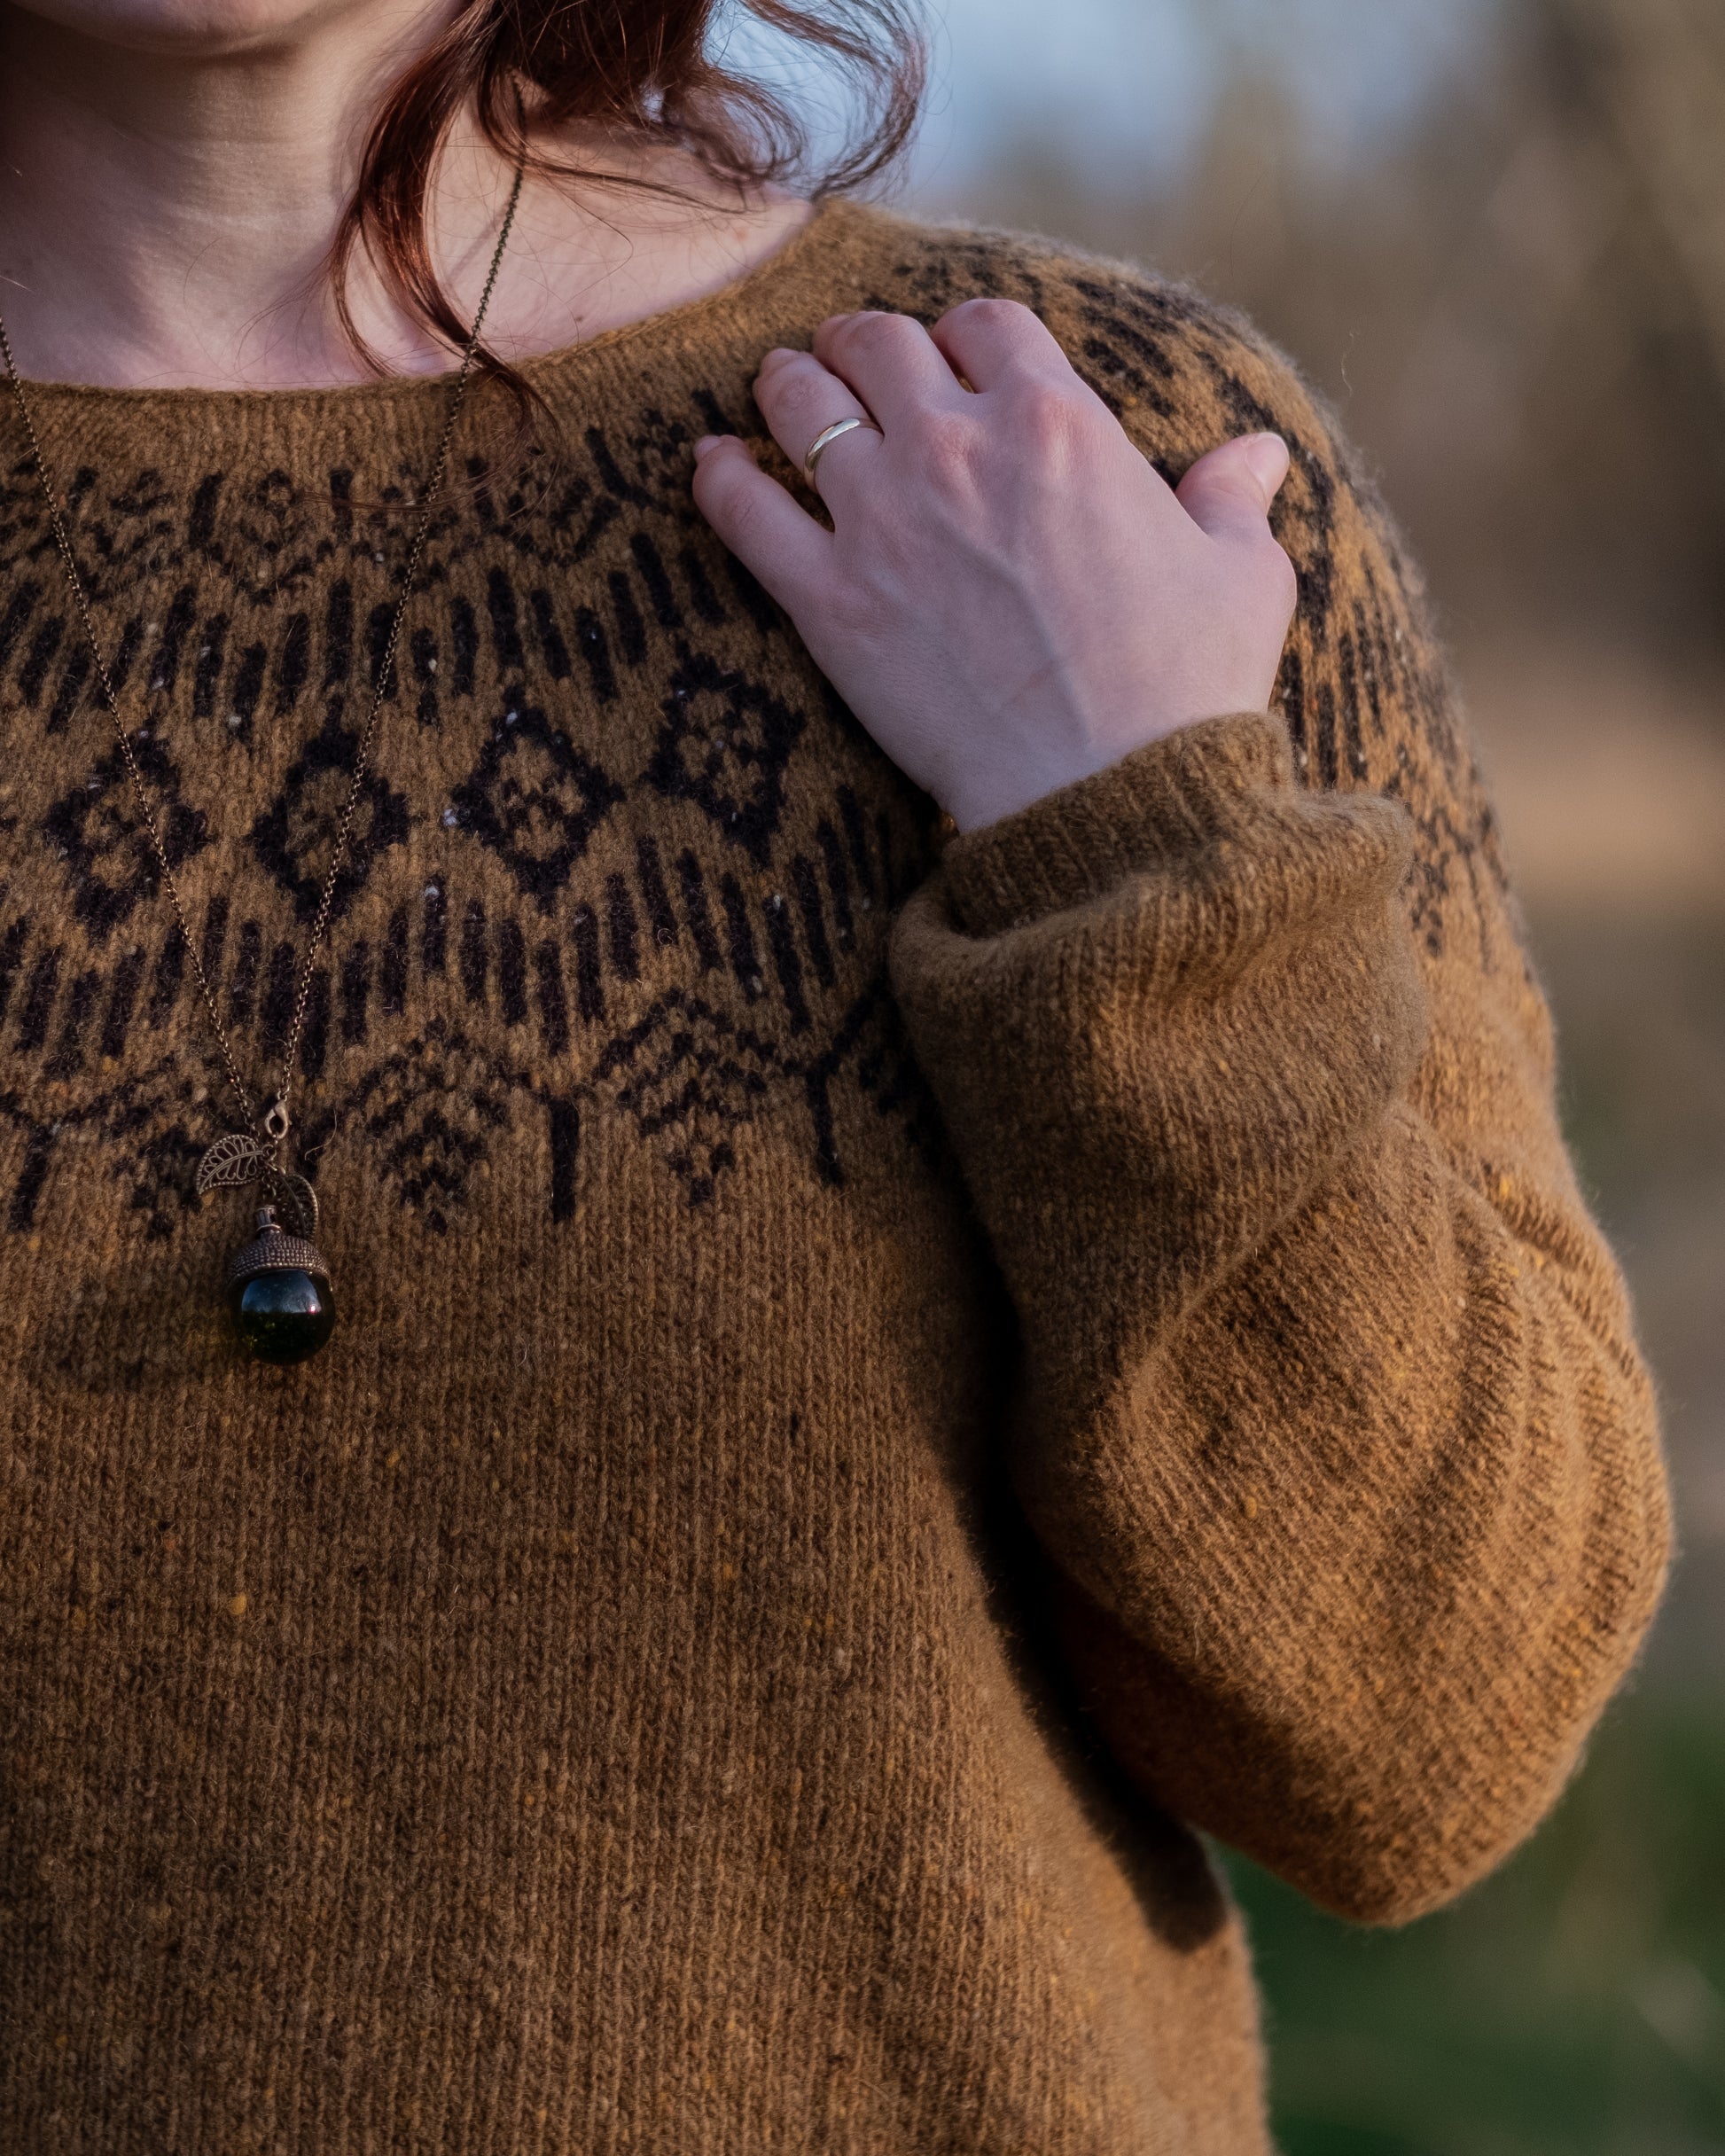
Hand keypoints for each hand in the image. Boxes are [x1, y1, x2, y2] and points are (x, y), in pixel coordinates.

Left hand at [690, 299, 1298, 833]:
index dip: (967, 334)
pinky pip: (743, 510)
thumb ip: (1232, 500)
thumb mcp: (1241, 578)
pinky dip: (719, 478)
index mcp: (1060, 420)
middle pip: (880, 343)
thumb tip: (1257, 455)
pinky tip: (712, 466)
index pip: (987, 323)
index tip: (957, 358)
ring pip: (801, 400)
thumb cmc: (1186, 690)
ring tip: (779, 386)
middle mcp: (959, 445)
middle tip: (852, 358)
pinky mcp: (828, 600)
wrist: (1107, 794)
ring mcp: (883, 517)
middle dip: (865, 341)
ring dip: (788, 383)